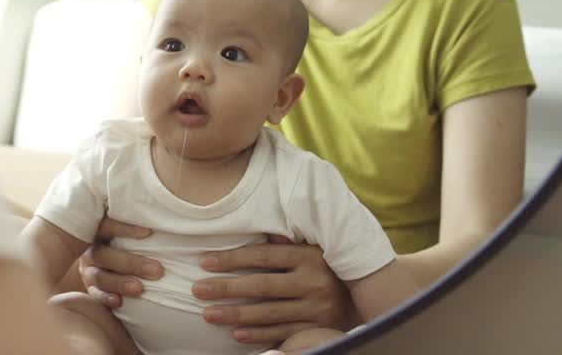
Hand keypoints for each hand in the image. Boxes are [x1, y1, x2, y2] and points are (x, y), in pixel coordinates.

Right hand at [77, 215, 162, 307]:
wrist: (112, 259)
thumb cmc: (130, 238)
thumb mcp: (134, 227)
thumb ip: (142, 224)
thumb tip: (172, 215)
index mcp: (99, 228)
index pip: (107, 225)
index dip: (125, 229)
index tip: (149, 233)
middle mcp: (90, 248)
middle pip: (105, 254)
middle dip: (131, 263)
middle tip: (158, 270)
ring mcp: (88, 268)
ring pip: (99, 276)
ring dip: (120, 282)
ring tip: (140, 289)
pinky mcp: (89, 286)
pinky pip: (94, 294)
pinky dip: (105, 298)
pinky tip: (118, 302)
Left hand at [193, 235, 354, 345]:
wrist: (363, 299)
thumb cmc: (326, 268)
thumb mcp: (312, 248)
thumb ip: (286, 241)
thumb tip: (258, 225)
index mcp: (310, 256)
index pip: (263, 257)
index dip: (232, 259)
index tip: (204, 262)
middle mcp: (315, 282)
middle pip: (262, 286)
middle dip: (226, 289)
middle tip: (197, 290)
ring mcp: (318, 309)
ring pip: (269, 313)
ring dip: (235, 315)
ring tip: (208, 314)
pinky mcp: (319, 330)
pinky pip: (283, 333)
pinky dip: (258, 335)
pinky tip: (235, 334)